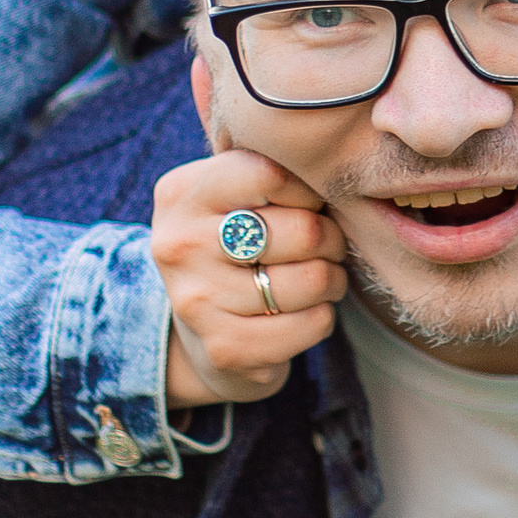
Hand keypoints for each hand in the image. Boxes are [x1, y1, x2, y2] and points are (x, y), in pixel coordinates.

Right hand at [153, 151, 346, 405]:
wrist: (200, 335)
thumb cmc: (234, 249)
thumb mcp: (232, 198)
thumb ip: (269, 173)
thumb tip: (336, 169)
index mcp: (181, 194)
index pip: (272, 173)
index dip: (309, 189)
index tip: (308, 203)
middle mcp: (180, 245)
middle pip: (304, 229)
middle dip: (331, 238)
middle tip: (324, 246)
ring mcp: (199, 300)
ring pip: (314, 279)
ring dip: (332, 280)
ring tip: (318, 279)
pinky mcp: (225, 348)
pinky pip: (312, 323)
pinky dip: (322, 317)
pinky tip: (302, 314)